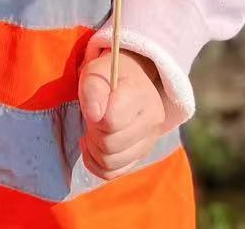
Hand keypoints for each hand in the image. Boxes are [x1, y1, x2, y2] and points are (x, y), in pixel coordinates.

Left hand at [77, 48, 165, 180]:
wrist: (130, 81)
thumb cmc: (110, 76)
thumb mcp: (96, 71)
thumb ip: (93, 89)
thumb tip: (94, 116)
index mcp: (141, 95)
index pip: (112, 122)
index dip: (95, 118)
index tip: (95, 107)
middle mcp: (152, 120)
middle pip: (110, 145)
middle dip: (94, 135)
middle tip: (93, 121)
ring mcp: (150, 140)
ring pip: (111, 163)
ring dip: (94, 150)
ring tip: (93, 133)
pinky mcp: (142, 154)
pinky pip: (113, 173)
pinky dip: (96, 164)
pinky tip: (94, 147)